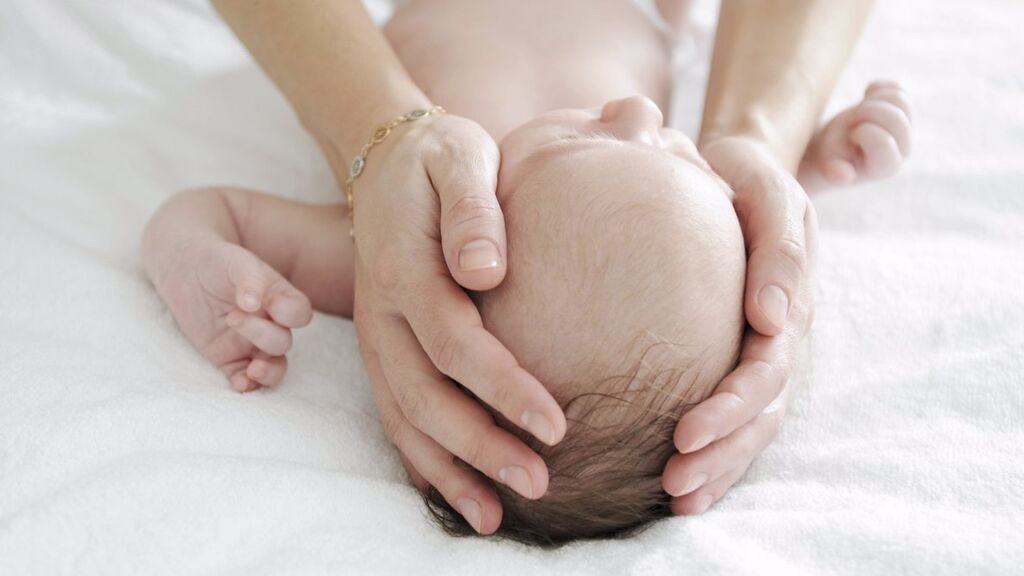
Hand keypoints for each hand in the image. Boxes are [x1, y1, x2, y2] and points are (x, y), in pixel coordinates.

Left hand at [150, 236, 312, 391]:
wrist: (183, 266)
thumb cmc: (217, 260)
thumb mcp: (236, 261)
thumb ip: (250, 279)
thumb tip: (255, 304)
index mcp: (279, 298)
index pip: (300, 313)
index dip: (290, 315)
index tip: (266, 303)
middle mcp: (269, 323)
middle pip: (283, 342)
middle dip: (262, 334)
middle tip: (232, 317)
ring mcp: (249, 343)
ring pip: (273, 365)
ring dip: (267, 371)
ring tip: (252, 369)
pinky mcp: (228, 358)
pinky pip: (244, 377)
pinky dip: (246, 385)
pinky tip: (240, 384)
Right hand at [346, 113, 566, 534]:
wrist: (388, 159)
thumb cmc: (440, 157)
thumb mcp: (460, 157)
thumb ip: (473, 211)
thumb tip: (487, 272)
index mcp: (404, 268)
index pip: (455, 343)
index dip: (503, 389)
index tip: (557, 426)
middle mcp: (381, 312)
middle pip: (425, 396)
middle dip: (480, 447)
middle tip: (539, 483)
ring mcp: (375, 335)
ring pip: (401, 417)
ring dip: (447, 470)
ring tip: (493, 517)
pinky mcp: (383, 347)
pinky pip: (393, 412)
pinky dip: (420, 458)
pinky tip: (455, 492)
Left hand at [663, 136, 817, 512]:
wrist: (729, 175)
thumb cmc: (740, 176)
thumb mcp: (763, 185)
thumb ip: (775, 239)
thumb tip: (770, 317)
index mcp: (789, 293)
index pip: (770, 356)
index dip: (733, 399)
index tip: (688, 427)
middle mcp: (781, 333)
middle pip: (763, 403)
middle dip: (723, 440)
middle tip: (676, 467)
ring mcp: (765, 353)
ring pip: (755, 424)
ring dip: (721, 463)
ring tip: (676, 492)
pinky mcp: (740, 367)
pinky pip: (737, 422)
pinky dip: (716, 461)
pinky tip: (681, 494)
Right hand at [798, 81, 912, 188]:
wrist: (835, 147)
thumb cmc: (832, 158)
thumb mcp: (828, 165)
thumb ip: (834, 172)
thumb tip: (843, 176)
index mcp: (887, 166)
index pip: (885, 141)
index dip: (862, 132)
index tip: (850, 137)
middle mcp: (904, 148)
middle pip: (895, 117)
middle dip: (866, 113)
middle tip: (851, 122)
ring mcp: (907, 127)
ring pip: (898, 98)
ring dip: (871, 101)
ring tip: (857, 113)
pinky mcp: (903, 109)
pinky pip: (896, 87)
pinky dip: (877, 88)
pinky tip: (864, 98)